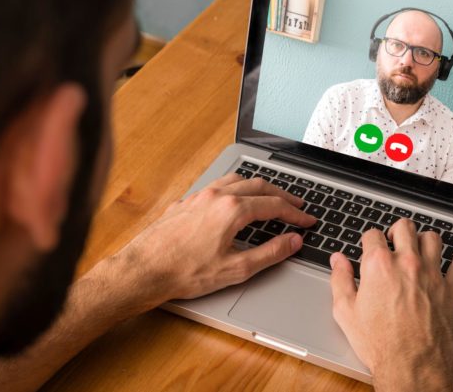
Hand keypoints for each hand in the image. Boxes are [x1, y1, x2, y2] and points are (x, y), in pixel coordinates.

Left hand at [123, 173, 314, 303]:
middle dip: (281, 196)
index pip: (274, 206)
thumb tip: (292, 242)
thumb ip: (270, 253)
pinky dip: (235, 189)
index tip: (307, 221)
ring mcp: (199, 196)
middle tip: (296, 206)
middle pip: (259, 186)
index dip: (295, 214)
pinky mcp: (185, 202)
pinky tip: (234, 202)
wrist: (144, 270)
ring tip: (269, 198)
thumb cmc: (185, 272)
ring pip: (236, 180)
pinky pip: (217, 186)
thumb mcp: (236, 269)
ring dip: (258, 187)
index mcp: (232, 210)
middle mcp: (216, 196)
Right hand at [329, 219, 452, 391]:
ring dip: (424, 239)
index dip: (368, 240)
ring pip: (433, 239)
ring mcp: (432, 275)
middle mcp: (407, 263)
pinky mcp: (451, 290)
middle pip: (405, 228)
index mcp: (379, 265)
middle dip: (396, 231)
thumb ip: (340, 280)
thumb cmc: (379, 343)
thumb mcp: (346, 312)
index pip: (373, 234)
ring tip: (419, 246)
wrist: (412, 367)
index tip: (369, 246)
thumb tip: (338, 261)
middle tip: (393, 240)